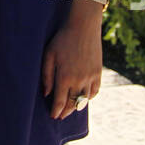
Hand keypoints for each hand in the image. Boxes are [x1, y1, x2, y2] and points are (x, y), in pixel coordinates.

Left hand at [40, 2, 104, 119]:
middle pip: (72, 103)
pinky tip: (83, 98)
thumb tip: (46, 94)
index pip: (60, 101)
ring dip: (77, 107)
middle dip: (65, 111)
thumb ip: (46, 76)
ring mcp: (90, 77)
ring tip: (70, 109)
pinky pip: (95, 92)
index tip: (53, 116)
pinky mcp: (98, 73)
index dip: (56, 111)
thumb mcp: (49, 55)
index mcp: (65, 77)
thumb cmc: (62, 40)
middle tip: (60, 116)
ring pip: (84, 100)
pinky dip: (89, 98)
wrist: (83, 28)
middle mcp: (79, 80)